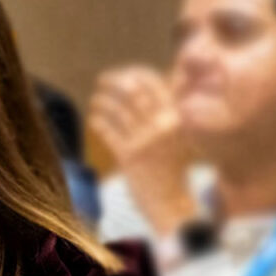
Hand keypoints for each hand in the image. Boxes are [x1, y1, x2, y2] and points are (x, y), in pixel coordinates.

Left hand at [90, 65, 195, 234]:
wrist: (171, 201)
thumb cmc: (173, 164)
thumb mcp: (180, 133)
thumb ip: (170, 107)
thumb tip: (159, 78)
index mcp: (176, 115)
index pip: (153, 82)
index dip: (134, 73)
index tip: (122, 75)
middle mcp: (162, 125)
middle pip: (132, 91)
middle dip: (113, 81)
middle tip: (102, 80)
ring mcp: (145, 140)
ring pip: (117, 109)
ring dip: (102, 100)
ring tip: (97, 100)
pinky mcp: (129, 156)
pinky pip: (108, 131)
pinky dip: (98, 121)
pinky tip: (95, 119)